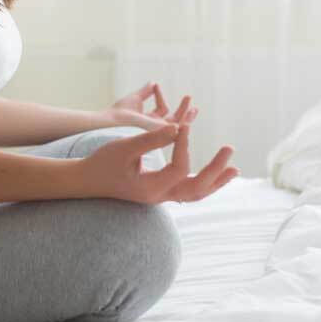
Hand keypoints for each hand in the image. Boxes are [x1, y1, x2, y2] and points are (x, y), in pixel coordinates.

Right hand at [78, 123, 237, 204]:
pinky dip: (203, 183)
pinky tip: (214, 173)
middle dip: (215, 170)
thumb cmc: (102, 162)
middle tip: (229, 149)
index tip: (182, 124)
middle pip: (196, 189)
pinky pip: (187, 191)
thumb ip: (152, 139)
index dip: (184, 144)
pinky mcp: (158, 191)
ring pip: (195, 194)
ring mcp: (160, 196)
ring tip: (234, 169)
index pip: (179, 167)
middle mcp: (159, 196)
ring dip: (215, 181)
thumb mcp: (124, 148)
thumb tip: (178, 128)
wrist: (86, 181)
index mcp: (151, 188)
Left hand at [108, 82, 198, 130]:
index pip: (160, 110)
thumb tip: (153, 82)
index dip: (160, 97)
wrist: (113, 121)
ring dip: (187, 113)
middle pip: (173, 119)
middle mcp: (154, 128)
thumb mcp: (135, 98)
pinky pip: (178, 127)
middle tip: (189, 96)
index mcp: (147, 120)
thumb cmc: (118, 112)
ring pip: (178, 124)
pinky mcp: (162, 133)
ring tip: (192, 100)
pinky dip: (187, 119)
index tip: (156, 85)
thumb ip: (145, 92)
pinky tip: (192, 109)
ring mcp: (158, 132)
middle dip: (182, 109)